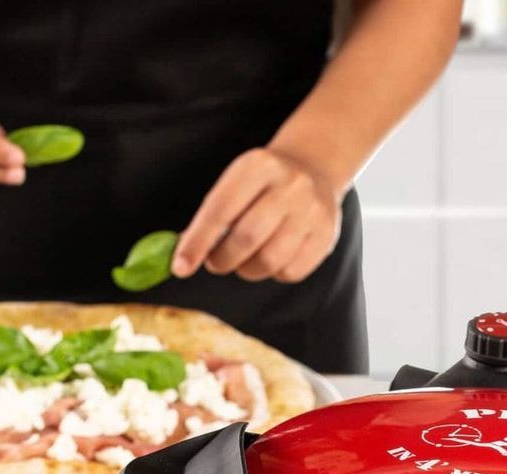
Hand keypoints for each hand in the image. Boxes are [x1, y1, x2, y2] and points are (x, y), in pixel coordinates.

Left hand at [172, 147, 342, 283]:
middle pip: (247, 238)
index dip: (198, 242)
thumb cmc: (263, 183)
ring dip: (247, 270)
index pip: (221, 210)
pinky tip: (271, 259)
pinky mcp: (326, 237)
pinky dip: (273, 273)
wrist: (314, 170)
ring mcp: (312, 212)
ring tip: (243, 262)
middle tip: (215, 263)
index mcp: (259, 166)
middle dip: (222, 259)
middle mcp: (290, 186)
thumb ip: (213, 215)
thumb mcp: (237, 182)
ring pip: (270, 260)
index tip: (180, 267)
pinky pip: (291, 271)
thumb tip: (185, 254)